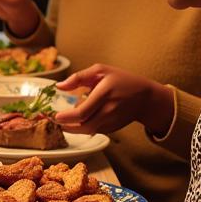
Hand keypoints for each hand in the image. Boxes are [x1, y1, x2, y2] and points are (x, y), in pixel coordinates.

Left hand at [55, 64, 174, 135]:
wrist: (145, 98)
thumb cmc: (122, 80)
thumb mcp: (101, 70)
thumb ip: (78, 77)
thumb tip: (59, 86)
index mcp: (104, 94)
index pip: (82, 112)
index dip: (66, 117)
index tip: (55, 116)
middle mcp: (108, 111)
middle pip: (83, 126)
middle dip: (66, 126)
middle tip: (54, 120)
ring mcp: (111, 122)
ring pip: (87, 131)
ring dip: (72, 129)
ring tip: (63, 121)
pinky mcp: (112, 129)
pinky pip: (94, 130)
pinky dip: (83, 128)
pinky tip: (77, 121)